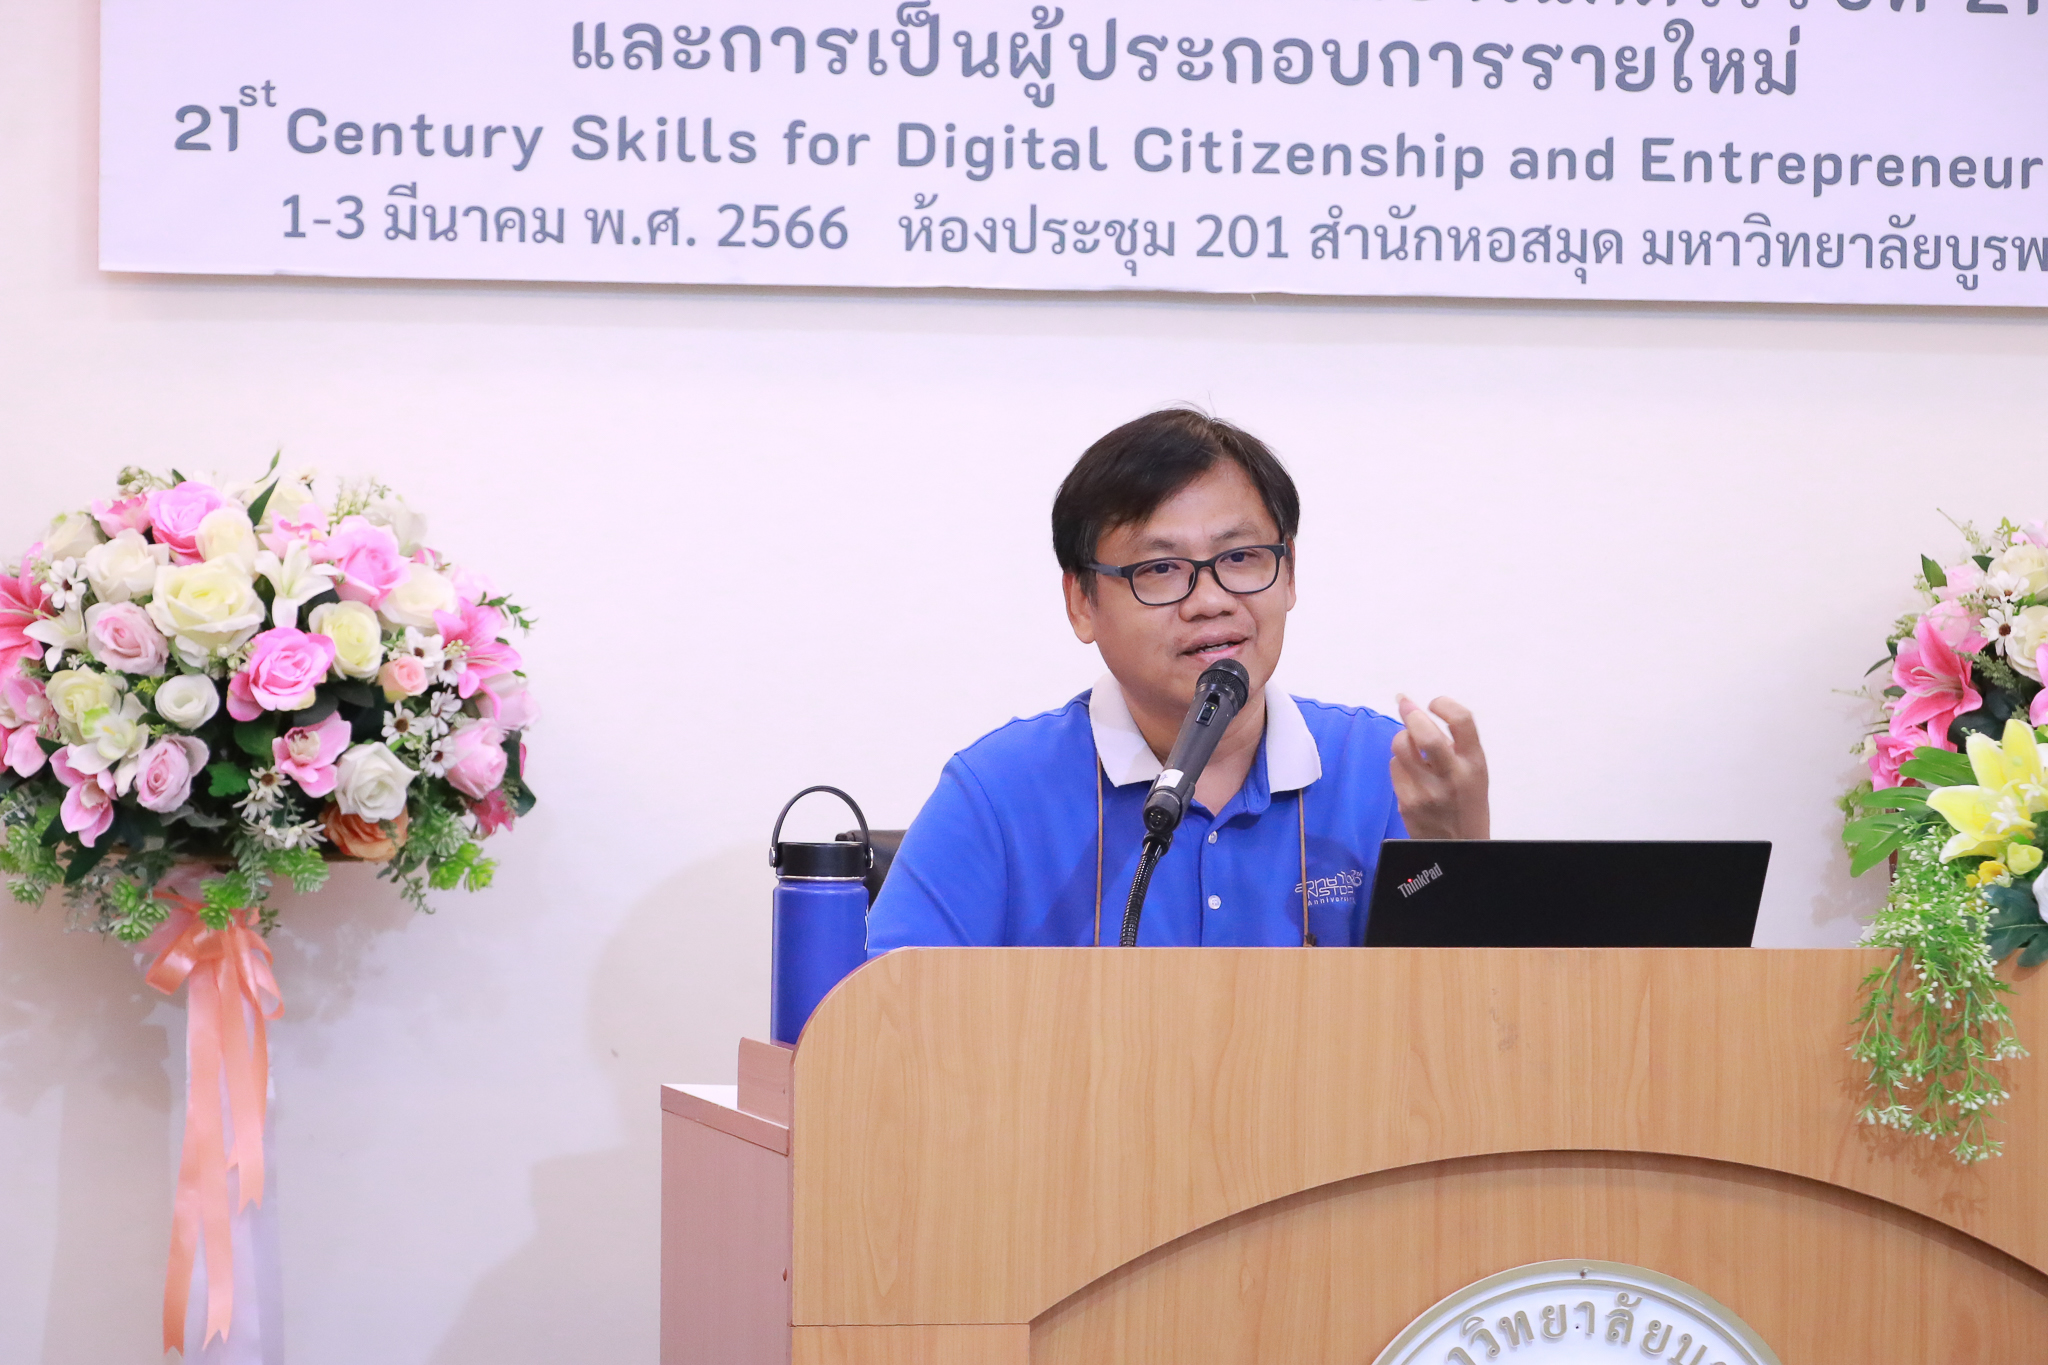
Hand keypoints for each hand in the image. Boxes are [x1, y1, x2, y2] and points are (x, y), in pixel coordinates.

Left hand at [1390, 695, 1490, 839]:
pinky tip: (1409, 771)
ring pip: (1401, 746)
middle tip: (1406, 704)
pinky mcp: (1407, 802)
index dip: (1444, 703)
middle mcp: (1452, 775)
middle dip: (1411, 714)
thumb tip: (1420, 711)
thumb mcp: (1475, 773)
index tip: (1434, 703)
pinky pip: (1394, 767)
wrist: (1459, 849)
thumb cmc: (1467, 804)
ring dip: (1402, 737)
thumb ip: (1457, 746)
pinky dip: (1399, 762)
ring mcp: (1427, 790)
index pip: (1462, 721)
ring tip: (1411, 744)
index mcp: (1475, 764)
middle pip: (1424, 733)